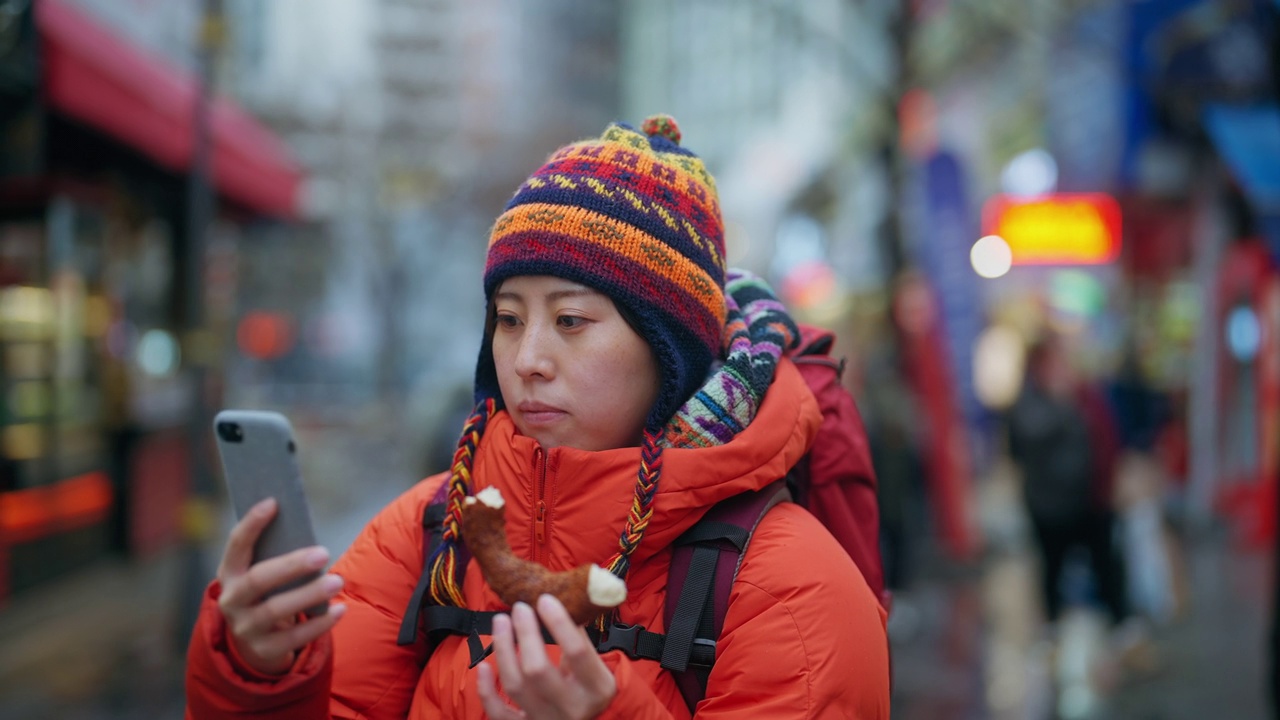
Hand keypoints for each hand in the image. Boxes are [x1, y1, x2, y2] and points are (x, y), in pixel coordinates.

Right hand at [215, 497, 346, 674]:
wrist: (254, 640)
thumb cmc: (267, 592)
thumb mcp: (261, 571)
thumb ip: (275, 552)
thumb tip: (300, 520)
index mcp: (230, 573)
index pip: (236, 545)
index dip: (252, 524)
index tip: (273, 502)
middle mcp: (231, 600)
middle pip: (258, 580)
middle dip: (291, 565)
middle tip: (323, 553)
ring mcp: (245, 627)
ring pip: (275, 611)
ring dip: (309, 595)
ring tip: (337, 582)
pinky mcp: (264, 649)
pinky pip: (293, 638)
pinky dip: (318, 624)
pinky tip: (339, 610)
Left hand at [477, 594, 616, 719]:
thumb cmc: (591, 690)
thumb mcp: (597, 667)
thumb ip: (580, 640)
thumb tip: (558, 600)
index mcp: (596, 688)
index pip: (577, 652)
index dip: (559, 623)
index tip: (545, 599)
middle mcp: (571, 708)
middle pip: (538, 670)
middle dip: (525, 634)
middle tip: (519, 608)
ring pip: (515, 686)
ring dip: (503, 650)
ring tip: (500, 621)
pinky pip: (498, 714)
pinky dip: (486, 691)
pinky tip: (483, 666)